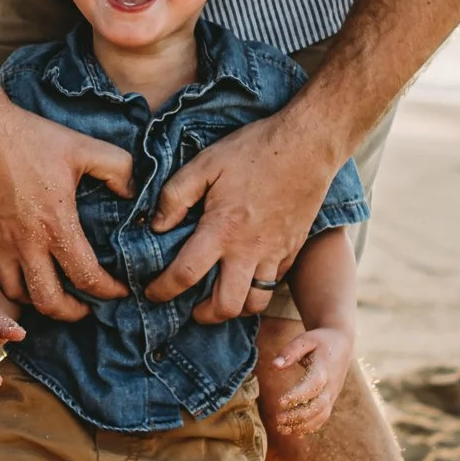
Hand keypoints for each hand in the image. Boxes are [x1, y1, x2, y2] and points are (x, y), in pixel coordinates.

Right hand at [0, 99, 133, 321]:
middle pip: (49, 302)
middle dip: (72, 313)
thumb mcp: (82, 147)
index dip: (108, 291)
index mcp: (56, 226)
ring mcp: (1, 243)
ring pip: (18, 295)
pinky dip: (15, 284)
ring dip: (40, 302)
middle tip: (86, 306)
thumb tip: (133, 194)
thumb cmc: (28, 136)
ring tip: (57, 293)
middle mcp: (27, 243)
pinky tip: (28, 271)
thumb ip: (118, 169)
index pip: (86, 278)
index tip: (119, 291)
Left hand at [144, 109, 339, 322]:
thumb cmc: (254, 150)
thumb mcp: (205, 163)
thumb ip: (175, 196)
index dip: (163, 290)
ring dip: (234, 307)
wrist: (308, 146)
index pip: (185, 276)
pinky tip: (245, 274)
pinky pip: (275, 283)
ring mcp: (274, 253)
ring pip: (255, 303)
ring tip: (219, 297)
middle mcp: (249, 250)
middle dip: (203, 315)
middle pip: (226, 306)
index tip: (151, 292)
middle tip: (190, 306)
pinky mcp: (292, 249)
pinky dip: (258, 288)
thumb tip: (156, 226)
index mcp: (222, 230)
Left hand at [267, 324, 352, 437]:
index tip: (280, 402)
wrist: (342, 343)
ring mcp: (332, 394)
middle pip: (318, 406)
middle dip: (299, 416)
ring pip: (321, 416)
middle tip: (278, 419)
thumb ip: (290, 352)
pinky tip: (292, 431)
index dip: (297, 396)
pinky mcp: (330, 400)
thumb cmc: (320, 340)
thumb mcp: (305, 339)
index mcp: (325, 369)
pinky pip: (322, 418)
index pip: (313, 386)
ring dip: (302, 425)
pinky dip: (309, 427)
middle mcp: (331, 385)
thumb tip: (274, 366)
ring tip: (282, 429)